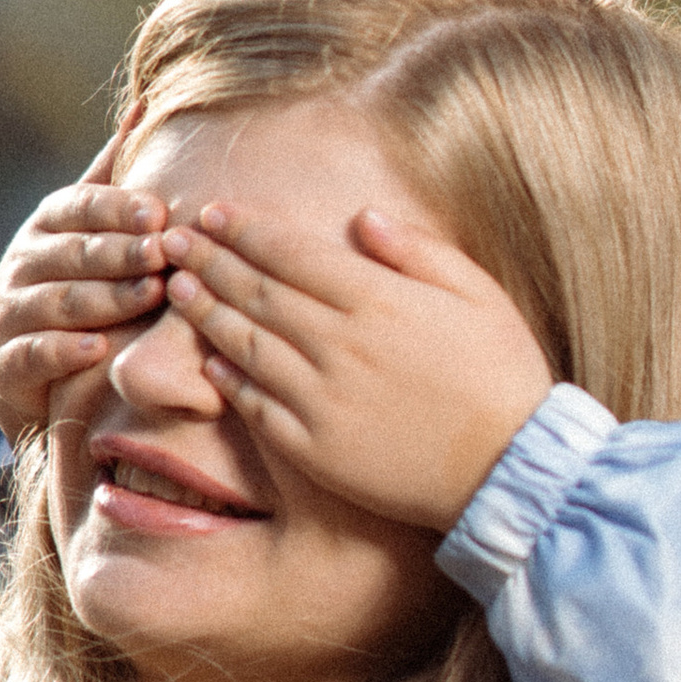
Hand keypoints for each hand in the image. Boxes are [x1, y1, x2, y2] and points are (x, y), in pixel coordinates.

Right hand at [0, 127, 168, 440]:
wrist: (22, 369)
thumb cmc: (72, 283)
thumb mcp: (86, 226)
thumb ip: (113, 176)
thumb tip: (147, 105)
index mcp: (50, 223)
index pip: (82, 207)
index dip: (118, 209)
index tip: (160, 213)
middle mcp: (27, 260)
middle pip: (77, 252)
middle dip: (121, 252)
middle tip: (164, 253)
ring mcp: (12, 310)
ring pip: (60, 300)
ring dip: (107, 298)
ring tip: (149, 296)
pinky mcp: (7, 362)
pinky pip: (35, 353)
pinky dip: (65, 351)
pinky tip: (99, 349)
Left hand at [157, 201, 554, 531]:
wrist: (509, 470)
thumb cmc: (502, 375)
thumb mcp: (477, 293)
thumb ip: (416, 250)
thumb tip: (362, 218)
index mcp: (376, 300)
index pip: (291, 253)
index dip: (245, 230)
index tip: (212, 212)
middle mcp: (339, 345)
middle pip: (256, 292)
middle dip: (208, 260)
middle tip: (171, 239)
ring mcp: (321, 400)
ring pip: (247, 345)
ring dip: (205, 312)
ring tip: (176, 286)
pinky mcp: (315, 449)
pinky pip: (257, 406)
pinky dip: (228, 378)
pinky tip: (207, 357)